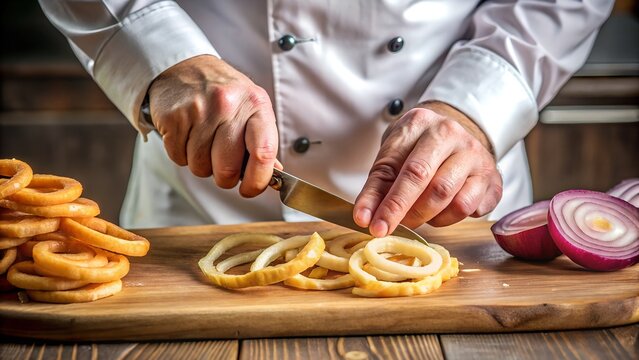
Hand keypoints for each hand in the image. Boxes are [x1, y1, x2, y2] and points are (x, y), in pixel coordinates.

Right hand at [148, 55, 278, 196]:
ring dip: (201, 163)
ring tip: (202, 140)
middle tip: (221, 163)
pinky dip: (181, 154)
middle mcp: (228, 105)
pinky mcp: (173, 117)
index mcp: (256, 105)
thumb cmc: (223, 93)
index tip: (250, 189)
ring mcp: (199, 110)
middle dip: (224, 176)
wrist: (184, 67)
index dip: (257, 181)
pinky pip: (178, 158)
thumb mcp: (251, 108)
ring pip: (200, 167)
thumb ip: (263, 142)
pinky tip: (187, 135)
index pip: (263, 153)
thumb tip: (275, 176)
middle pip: (227, 169)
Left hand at [353, 101, 502, 236]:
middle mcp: (451, 134)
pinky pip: (471, 209)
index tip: (369, 224)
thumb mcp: (392, 157)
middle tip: (387, 230)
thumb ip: (378, 186)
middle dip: (404, 212)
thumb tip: (365, 218)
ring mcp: (476, 155)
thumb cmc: (415, 149)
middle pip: (427, 182)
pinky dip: (450, 218)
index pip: (399, 167)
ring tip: (417, 216)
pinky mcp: (493, 177)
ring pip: (451, 199)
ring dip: (428, 217)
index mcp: (420, 123)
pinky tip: (441, 211)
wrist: (452, 137)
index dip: (384, 201)